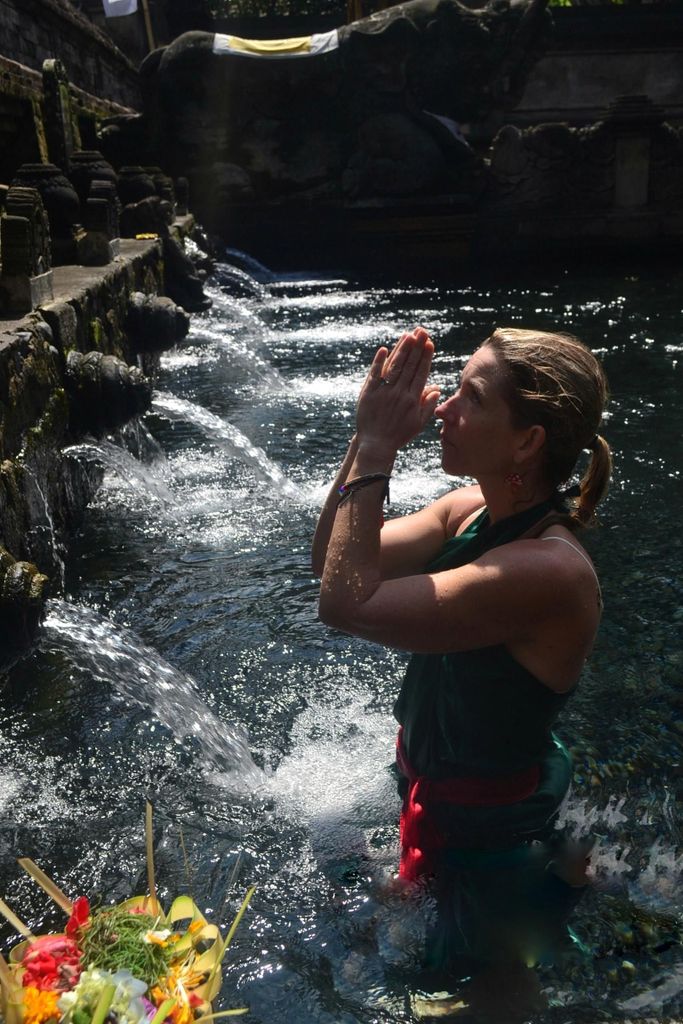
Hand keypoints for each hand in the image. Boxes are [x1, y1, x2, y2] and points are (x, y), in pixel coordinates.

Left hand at [355, 327, 440, 456]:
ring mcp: (383, 393)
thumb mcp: (418, 424)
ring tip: (408, 335)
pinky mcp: (368, 394)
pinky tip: (385, 349)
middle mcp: (399, 394)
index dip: (425, 357)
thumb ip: (428, 405)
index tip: (429, 343)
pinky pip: (375, 375)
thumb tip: (437, 388)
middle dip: (416, 347)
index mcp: (412, 400)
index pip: (421, 374)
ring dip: (402, 350)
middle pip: (409, 366)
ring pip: (394, 367)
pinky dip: (379, 362)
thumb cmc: (399, 435)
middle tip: (422, 331)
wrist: (376, 444)